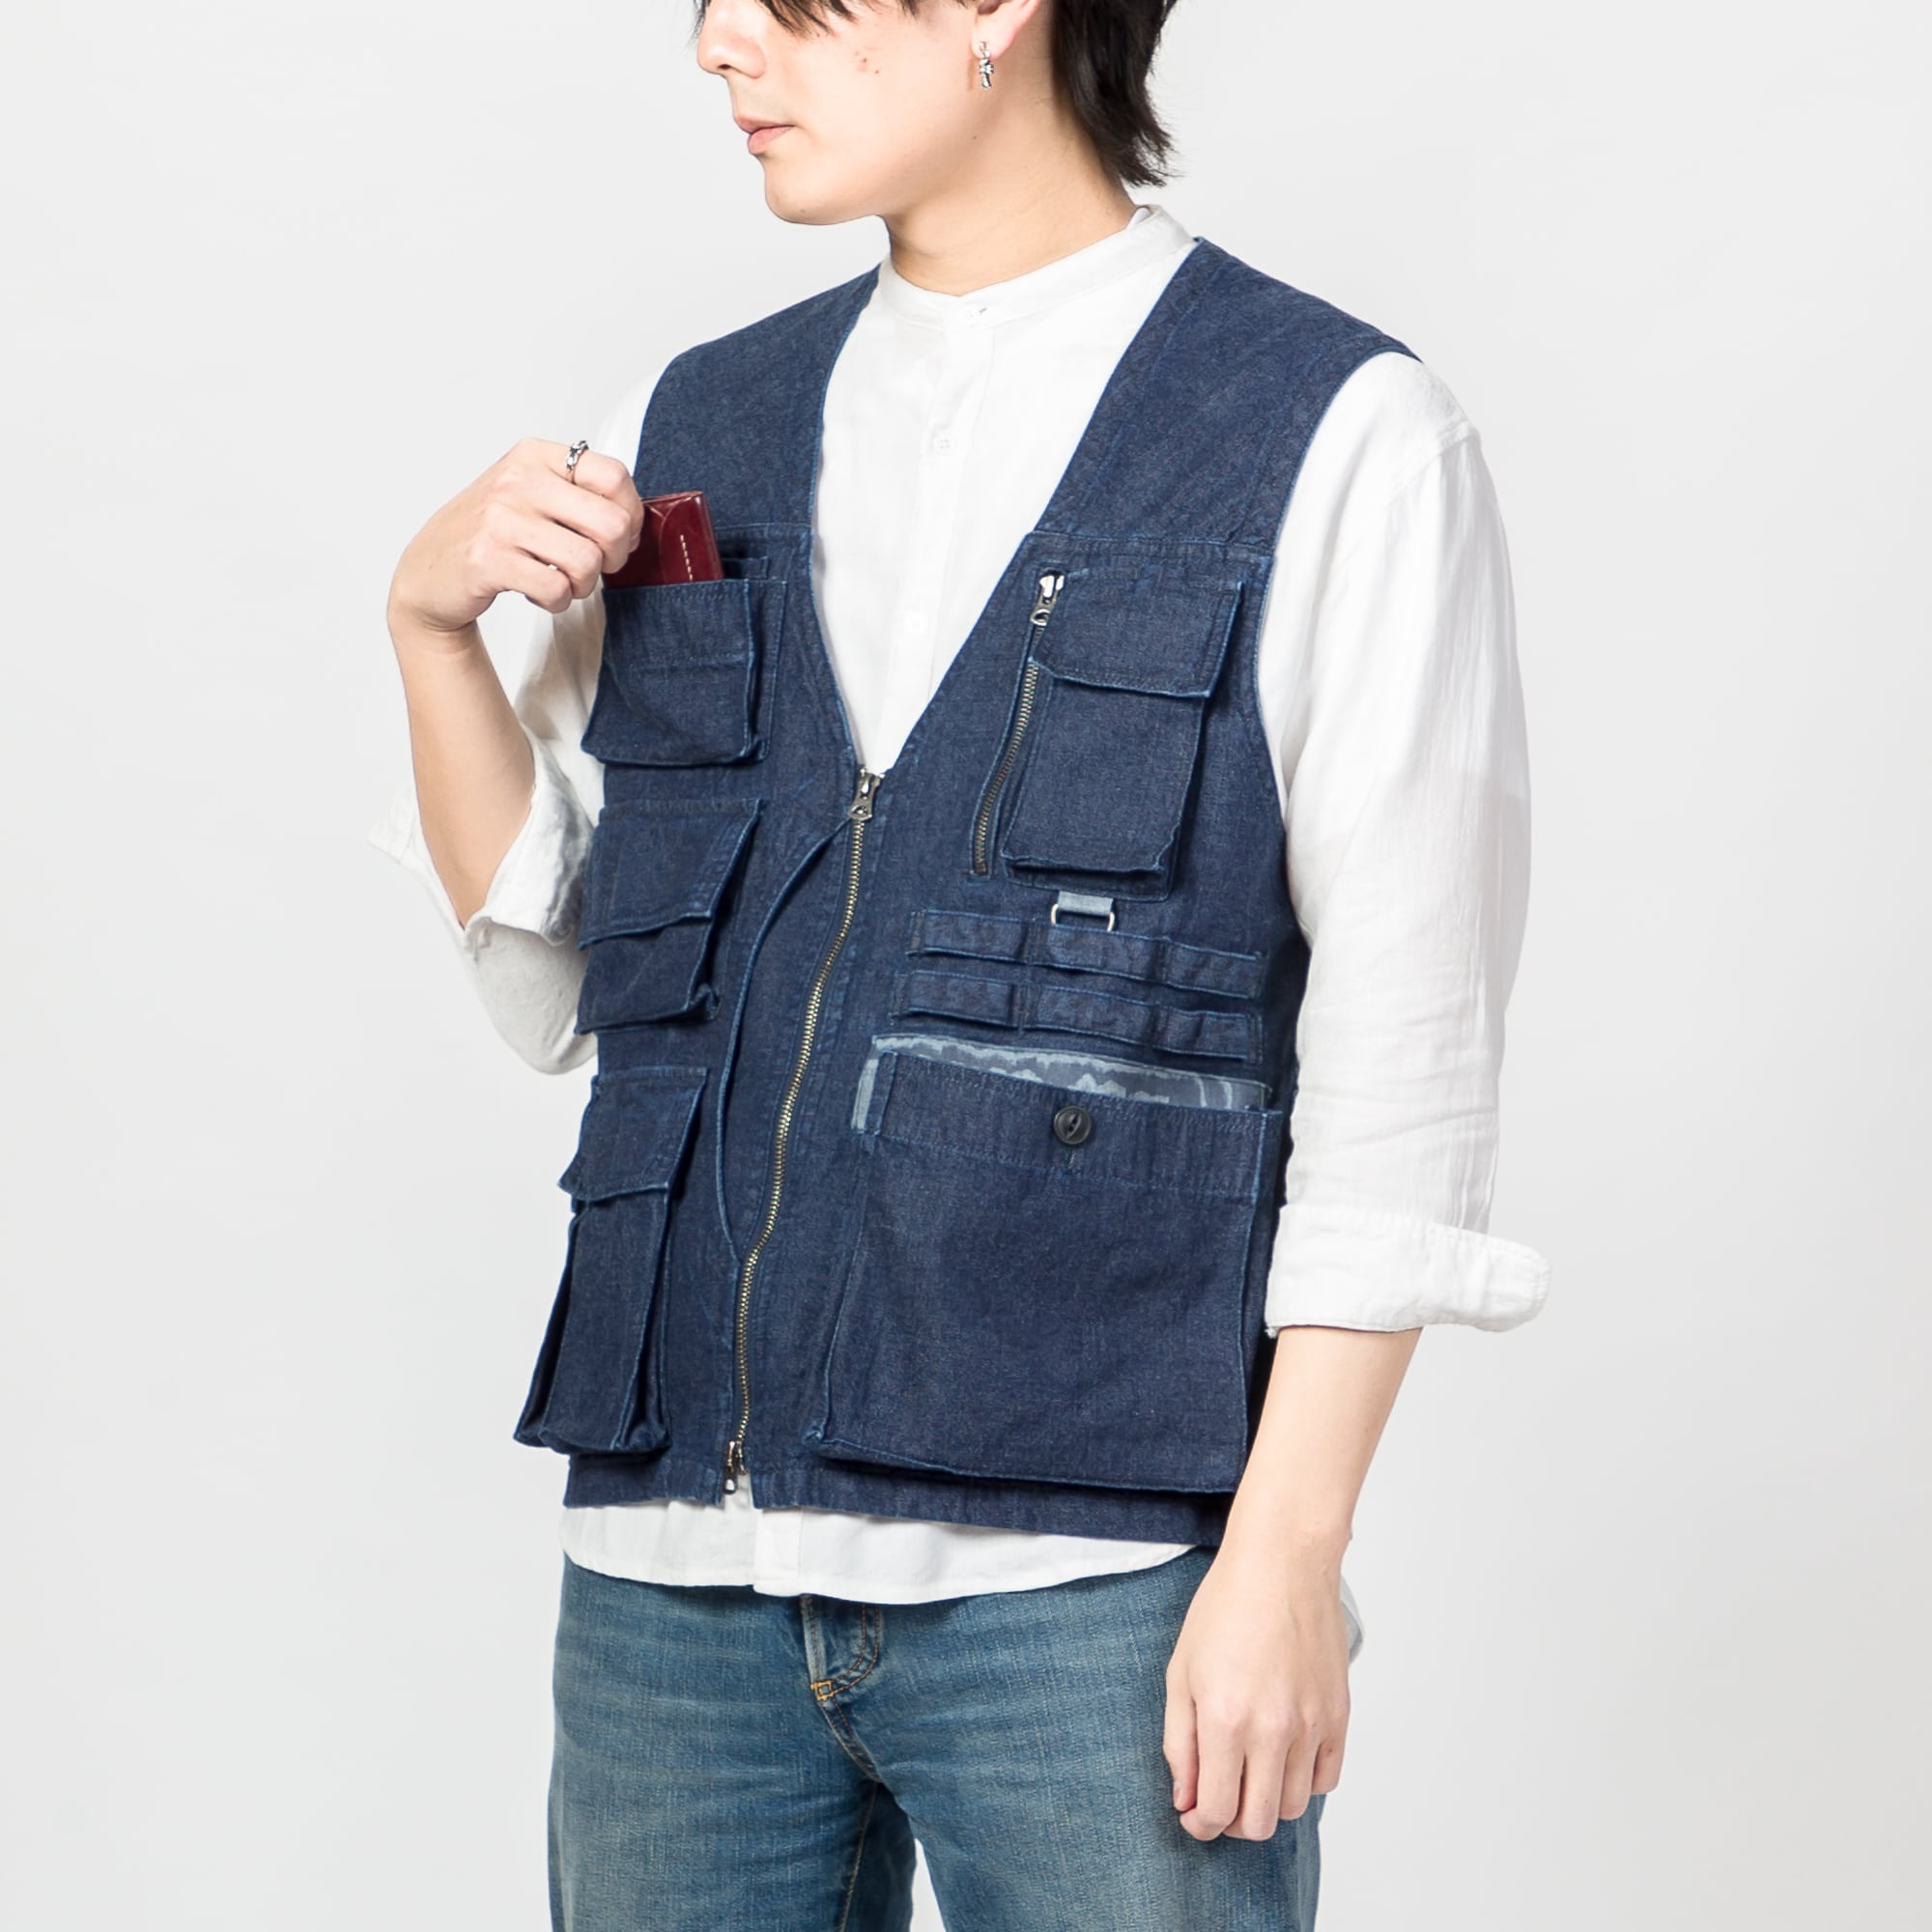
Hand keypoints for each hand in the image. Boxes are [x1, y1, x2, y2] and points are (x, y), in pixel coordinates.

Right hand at [388, 438, 643, 647]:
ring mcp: (500, 519)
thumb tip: (636, 521)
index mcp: (535, 456)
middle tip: (593, 567)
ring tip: (560, 581)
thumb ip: (578, 494)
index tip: (618, 536)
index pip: (614, 476)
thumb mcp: (531, 494)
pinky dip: (557, 601)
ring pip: (587, 562)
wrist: (430, 571)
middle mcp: (517, 480)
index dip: (630, 515)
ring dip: (583, 585)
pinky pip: (556, 588)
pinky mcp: (488, 559)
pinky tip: (537, 591)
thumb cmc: (492, 534)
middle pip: (611, 524)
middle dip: (614, 558)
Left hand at [1162, 1540, 1349, 1840]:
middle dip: (1233, 1822)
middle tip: (1219, 1798)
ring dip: (1268, 1801)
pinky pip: (1327, 1779)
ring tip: (1250, 1771)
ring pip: (1294, 1806)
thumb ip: (1179, 1743)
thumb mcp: (1181, 1672)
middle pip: (1260, 1823)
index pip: (1216, 1811)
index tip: (1192, 1815)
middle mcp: (1273, 1731)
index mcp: (1226, 1720)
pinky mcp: (1339, 1716)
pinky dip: (1304, 1780)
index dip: (1199, 1824)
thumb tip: (1186, 1798)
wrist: (1282, 1563)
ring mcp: (1312, 1726)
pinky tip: (1284, 1756)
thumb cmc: (1225, 1607)